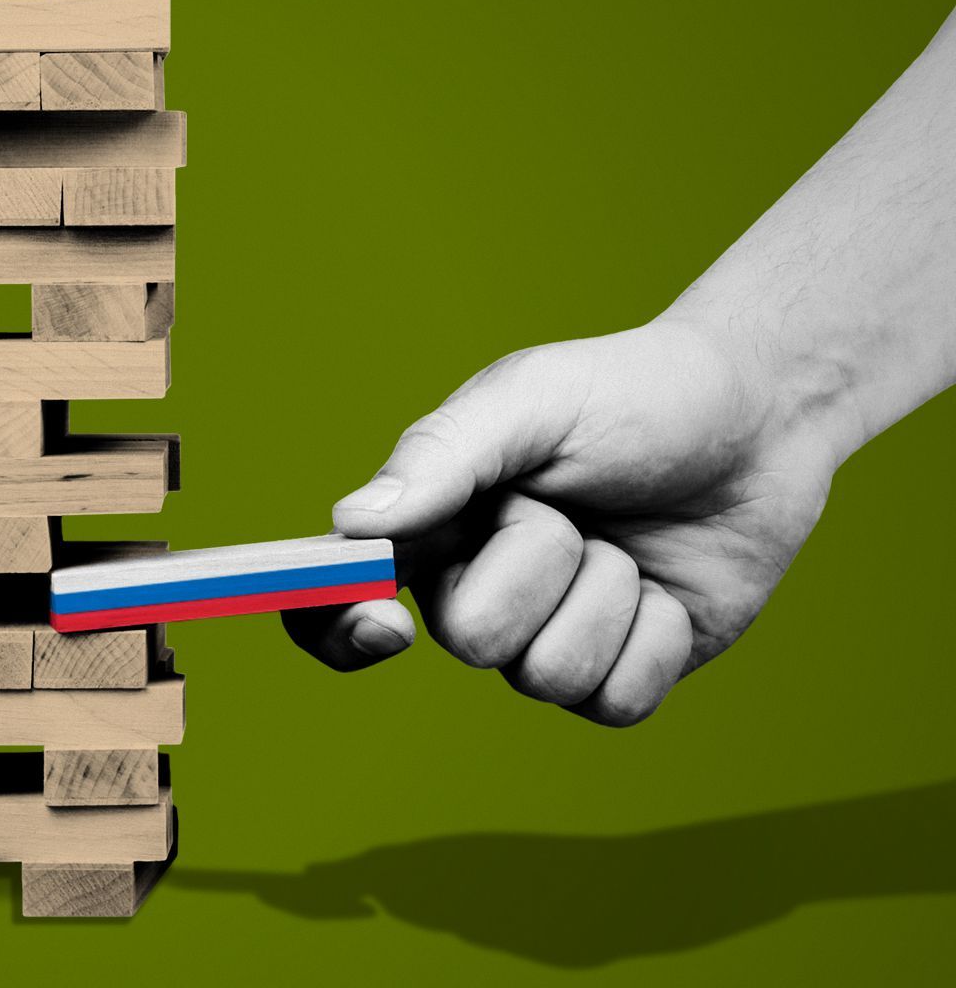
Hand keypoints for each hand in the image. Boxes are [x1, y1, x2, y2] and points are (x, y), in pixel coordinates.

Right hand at [284, 318, 841, 724]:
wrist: (763, 416)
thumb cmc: (634, 393)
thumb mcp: (533, 398)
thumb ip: (440, 456)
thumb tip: (351, 525)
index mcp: (429, 525)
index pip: (333, 599)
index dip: (335, 624)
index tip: (385, 615)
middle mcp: (478, 589)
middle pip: (468, 639)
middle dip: (537, 567)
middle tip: (572, 509)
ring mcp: (550, 637)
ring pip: (547, 677)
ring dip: (606, 596)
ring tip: (626, 539)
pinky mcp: (622, 670)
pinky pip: (616, 702)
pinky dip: (654, 638)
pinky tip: (667, 587)